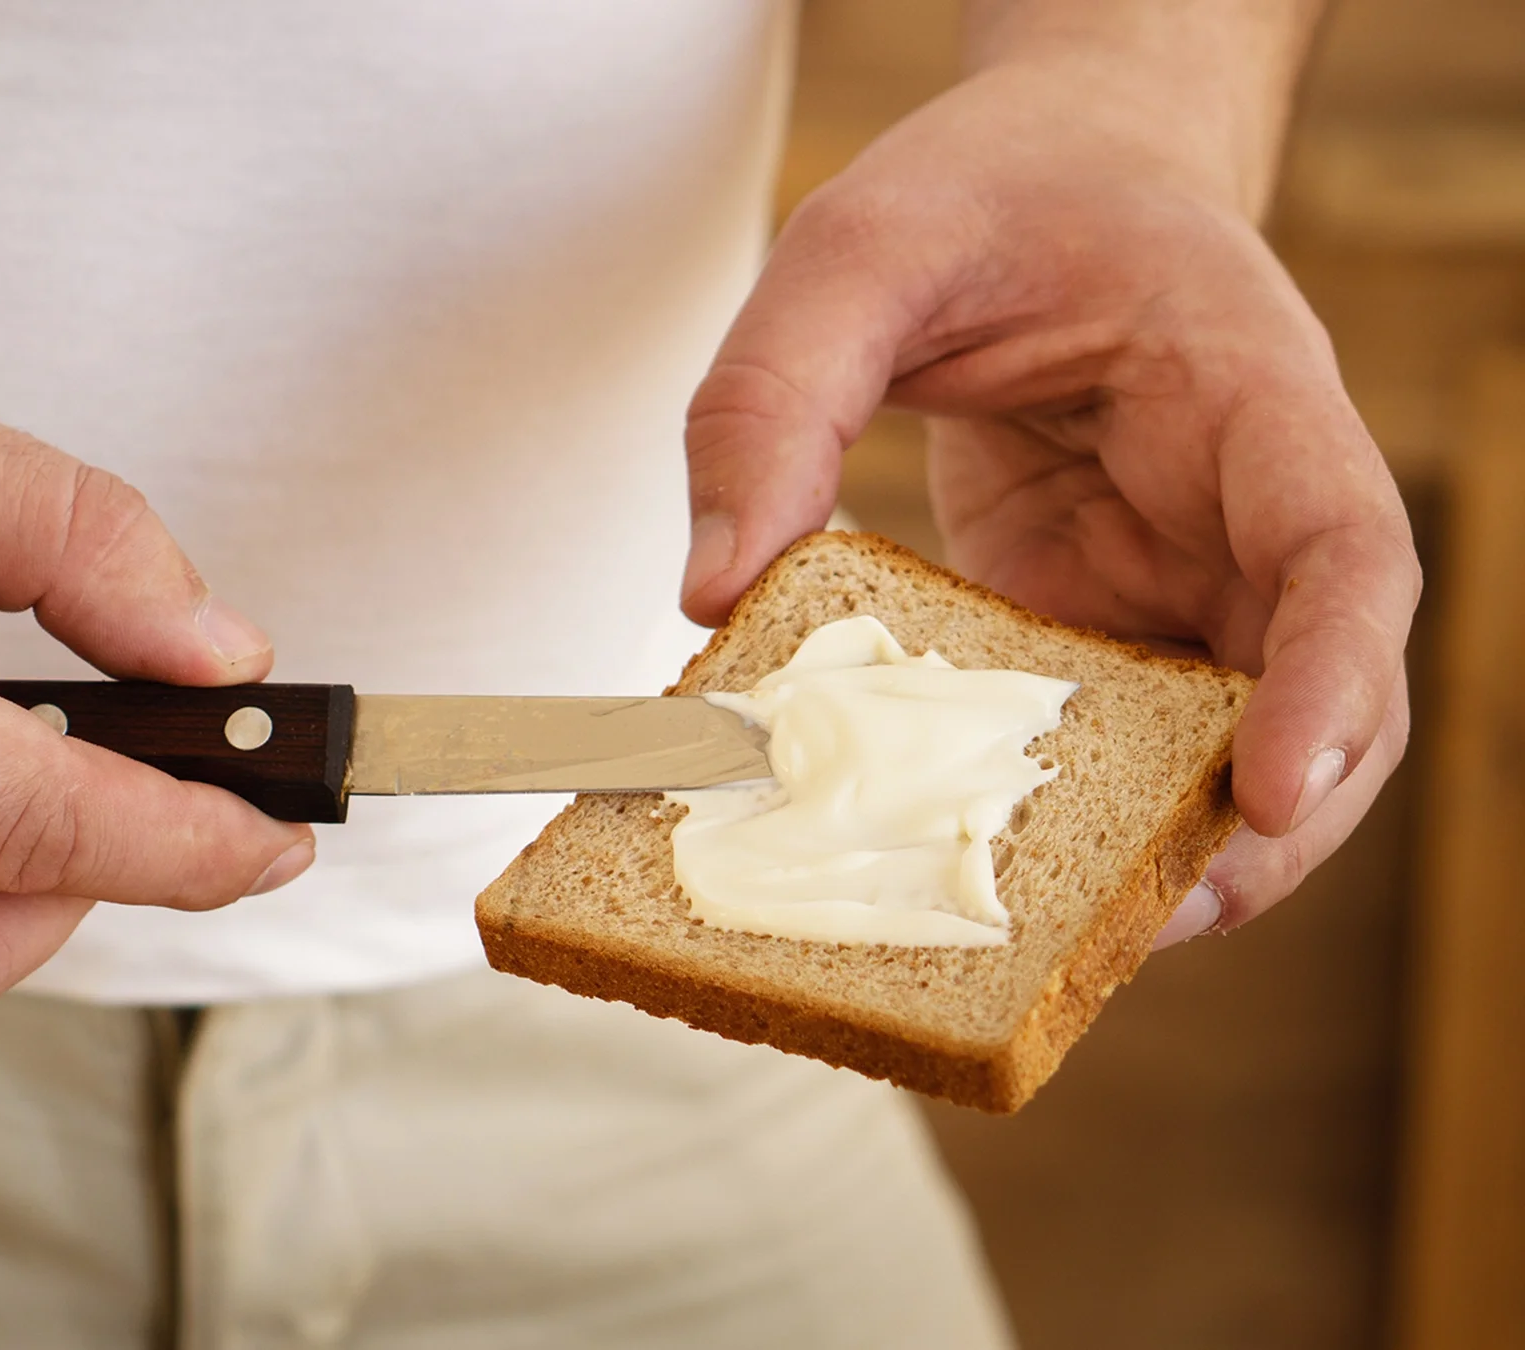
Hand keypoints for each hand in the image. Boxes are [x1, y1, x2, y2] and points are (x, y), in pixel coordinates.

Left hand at [674, 55, 1417, 944]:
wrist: (1034, 184)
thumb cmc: (980, 196)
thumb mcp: (854, 248)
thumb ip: (774, 396)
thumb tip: (708, 595)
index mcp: (1248, 393)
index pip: (1344, 550)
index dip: (1332, 682)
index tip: (1273, 790)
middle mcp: (1244, 515)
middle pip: (1318, 701)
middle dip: (1254, 833)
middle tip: (1137, 930)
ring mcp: (1181, 587)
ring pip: (1222, 753)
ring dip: (1150, 854)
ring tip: (1032, 941)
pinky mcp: (1101, 630)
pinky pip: (1104, 745)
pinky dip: (1047, 818)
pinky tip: (948, 868)